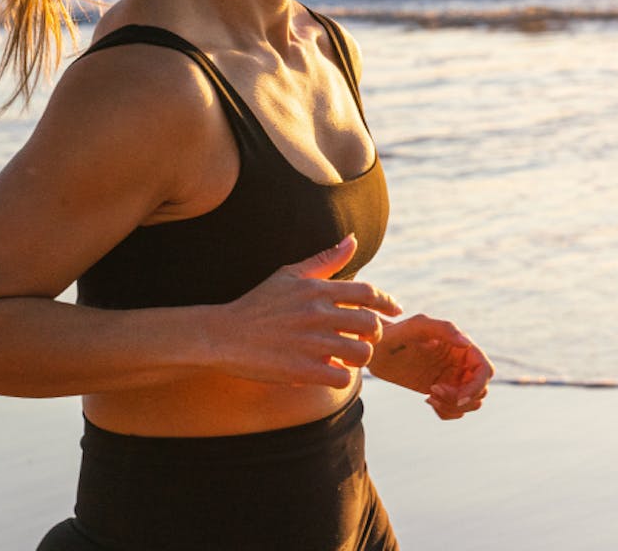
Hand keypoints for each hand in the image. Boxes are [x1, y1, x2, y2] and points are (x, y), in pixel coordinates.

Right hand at [207, 235, 401, 388]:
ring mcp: (311, 343)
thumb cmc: (258, 303)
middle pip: (371, 324)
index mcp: (317, 290)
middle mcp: (318, 314)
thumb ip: (325, 260)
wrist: (222, 336)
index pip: (368, 292)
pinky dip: (342, 376)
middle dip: (374, 333)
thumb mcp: (289, 275)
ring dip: (361, 357)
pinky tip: (331, 371)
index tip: (395, 310)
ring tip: (350, 357)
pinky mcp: (302, 370)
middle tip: (365, 338)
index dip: (387, 302)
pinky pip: (342, 377)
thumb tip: (353, 240)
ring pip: (361, 353)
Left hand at [369, 314, 493, 419]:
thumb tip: (467, 343)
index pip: (485, 370)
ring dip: (454, 406)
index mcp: (462, 346)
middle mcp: (461, 362)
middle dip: (462, 398)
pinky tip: (428, 400)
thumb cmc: (396, 333)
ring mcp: (452, 378)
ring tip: (431, 395)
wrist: (376, 349)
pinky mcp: (441, 390)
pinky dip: (447, 412)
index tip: (456, 396)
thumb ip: (444, 329)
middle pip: (481, 390)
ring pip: (472, 402)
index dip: (477, 386)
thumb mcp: (417, 326)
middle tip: (434, 391)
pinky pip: (457, 410)